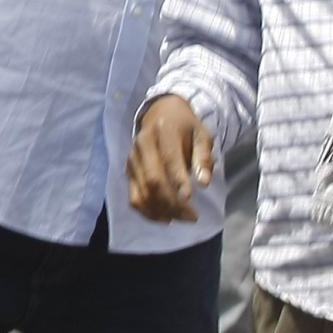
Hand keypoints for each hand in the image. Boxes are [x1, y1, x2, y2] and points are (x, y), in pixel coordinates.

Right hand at [129, 93, 214, 223]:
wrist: (159, 114)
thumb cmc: (185, 127)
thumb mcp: (202, 135)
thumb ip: (204, 157)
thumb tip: (204, 183)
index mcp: (163, 131)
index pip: (169, 159)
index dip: (178, 180)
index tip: (190, 199)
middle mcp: (142, 145)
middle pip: (153, 180)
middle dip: (172, 203)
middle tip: (192, 216)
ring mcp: (132, 159)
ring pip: (142, 192)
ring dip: (162, 211)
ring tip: (182, 218)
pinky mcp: (128, 172)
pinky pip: (134, 197)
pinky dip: (148, 212)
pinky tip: (165, 218)